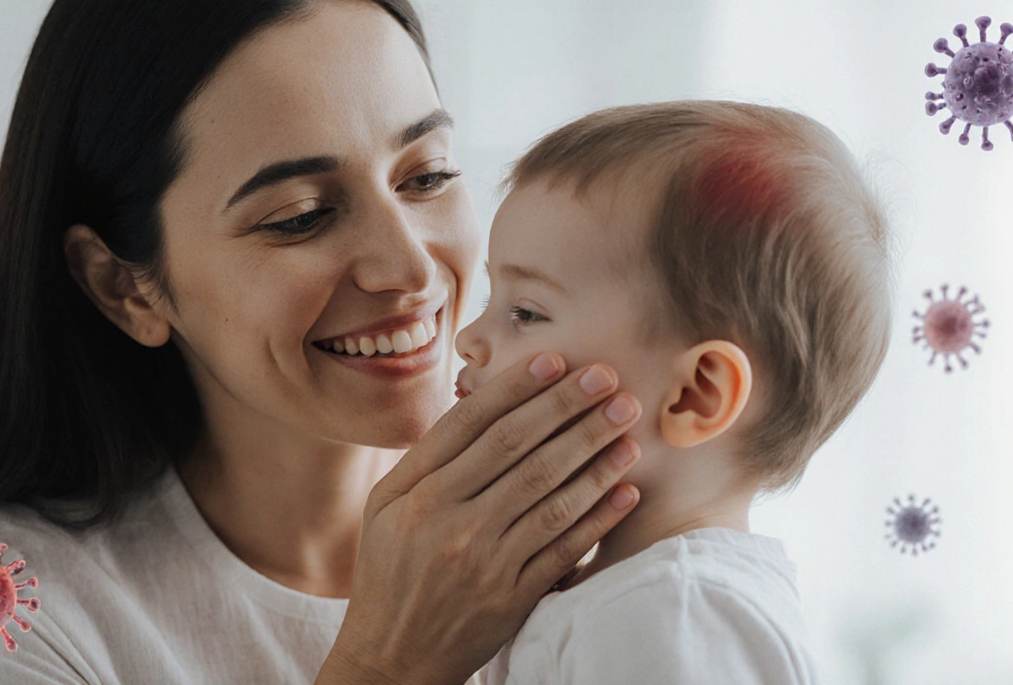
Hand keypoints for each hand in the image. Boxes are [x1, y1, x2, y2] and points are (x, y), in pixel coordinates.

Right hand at [319, 351, 641, 684]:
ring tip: (626, 424)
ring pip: (549, 493)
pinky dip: (598, 516)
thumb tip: (481, 403)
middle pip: (519, 449)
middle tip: (608, 377)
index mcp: (415, 491)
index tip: (556, 359)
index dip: (517, 388)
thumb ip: (429, 459)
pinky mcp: (512, 596)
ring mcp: (483, 560)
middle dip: (568, 407)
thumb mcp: (386, 507)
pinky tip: (626, 488)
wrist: (393, 657)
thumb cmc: (390, 570)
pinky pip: (564, 547)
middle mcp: (448, 520)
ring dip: (594, 454)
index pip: (472, 424)